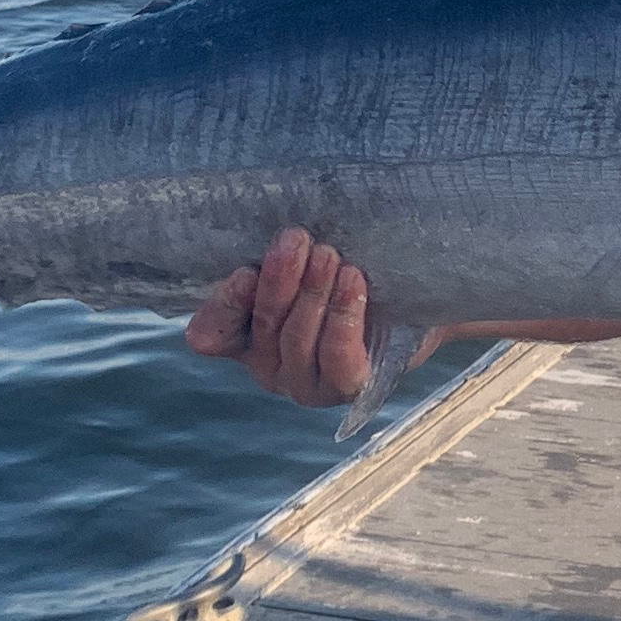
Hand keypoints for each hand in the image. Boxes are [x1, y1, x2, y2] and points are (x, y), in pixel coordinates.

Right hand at [186, 228, 437, 406]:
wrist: (408, 297)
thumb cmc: (343, 270)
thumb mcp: (304, 256)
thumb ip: (278, 253)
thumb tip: (271, 232)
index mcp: (243, 337)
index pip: (211, 334)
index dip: (225, 306)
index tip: (245, 271)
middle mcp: (269, 366)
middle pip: (264, 325)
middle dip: (280, 278)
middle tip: (298, 238)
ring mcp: (305, 383)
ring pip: (298, 340)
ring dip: (313, 292)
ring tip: (329, 255)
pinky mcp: (345, 388)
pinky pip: (337, 359)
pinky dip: (343, 319)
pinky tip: (352, 282)